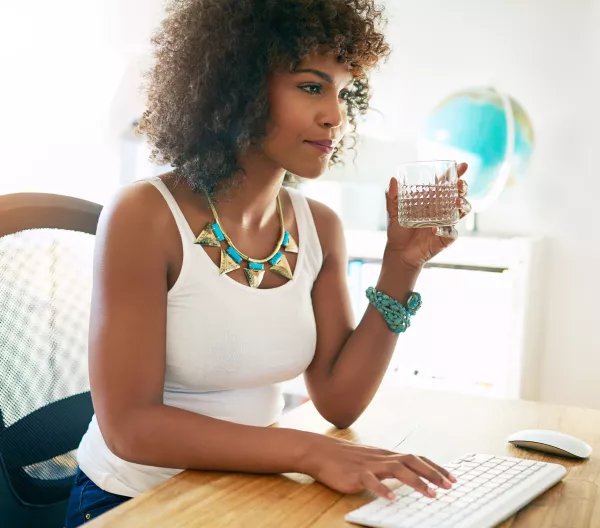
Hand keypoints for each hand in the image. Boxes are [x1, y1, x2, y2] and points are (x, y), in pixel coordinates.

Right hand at [301, 435, 455, 499]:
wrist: (321, 452)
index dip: (435, 467)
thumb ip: (386, 467)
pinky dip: (382, 489)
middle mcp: (382, 458)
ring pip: (397, 469)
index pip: (416, 458)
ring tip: (430, 494)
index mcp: (386, 455)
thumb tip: (405, 476)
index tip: (451, 477)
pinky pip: (371, 481)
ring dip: (416, 481)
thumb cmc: (345, 458)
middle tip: (449, 486)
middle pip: (412, 461)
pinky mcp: (356, 474)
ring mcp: (369, 465)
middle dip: (432, 473)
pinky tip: (391, 499)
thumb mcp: (370, 460)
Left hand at [385, 162, 471, 270]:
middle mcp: (442, 209)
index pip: (447, 183)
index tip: (462, 165)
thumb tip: (393, 179)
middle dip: (463, 187)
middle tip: (460, 184)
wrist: (398, 251)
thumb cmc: (397, 229)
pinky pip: (451, 233)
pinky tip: (434, 229)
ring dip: (463, 205)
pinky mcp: (446, 238)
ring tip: (457, 202)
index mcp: (432, 199)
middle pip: (459, 194)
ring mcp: (446, 223)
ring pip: (463, 211)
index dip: (456, 173)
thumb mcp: (392, 211)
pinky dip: (445, 230)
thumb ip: (392, 196)